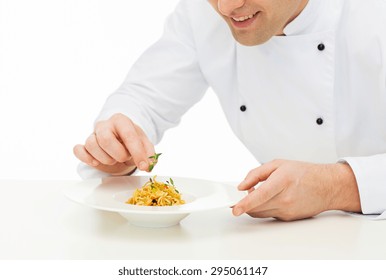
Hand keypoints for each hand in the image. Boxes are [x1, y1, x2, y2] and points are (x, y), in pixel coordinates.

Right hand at [73, 113, 154, 174]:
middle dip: (118, 154)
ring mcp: (93, 134)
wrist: (119, 141)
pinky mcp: (84, 145)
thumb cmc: (131, 142)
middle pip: (106, 139)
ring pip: (92, 146)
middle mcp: (105, 125)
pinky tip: (96, 162)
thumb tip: (148, 164)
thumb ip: (149, 153)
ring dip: (106, 159)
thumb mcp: (144, 144)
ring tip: (114, 159)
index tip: (144, 165)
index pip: (128, 135)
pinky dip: (86, 158)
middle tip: (125, 157)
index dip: (137, 152)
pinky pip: (78, 150)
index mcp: (121, 121)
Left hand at [232, 159, 361, 220]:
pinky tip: (270, 199)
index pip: (261, 195)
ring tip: (256, 194)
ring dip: (253, 206)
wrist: (327, 186)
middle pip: (257, 207)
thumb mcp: (278, 164)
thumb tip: (242, 186)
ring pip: (261, 213)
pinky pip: (269, 215)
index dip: (245, 203)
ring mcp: (287, 211)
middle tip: (240, 196)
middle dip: (244, 204)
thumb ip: (256, 174)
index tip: (235, 209)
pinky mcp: (288, 218)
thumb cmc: (304, 173)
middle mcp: (286, 198)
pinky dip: (264, 208)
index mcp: (283, 181)